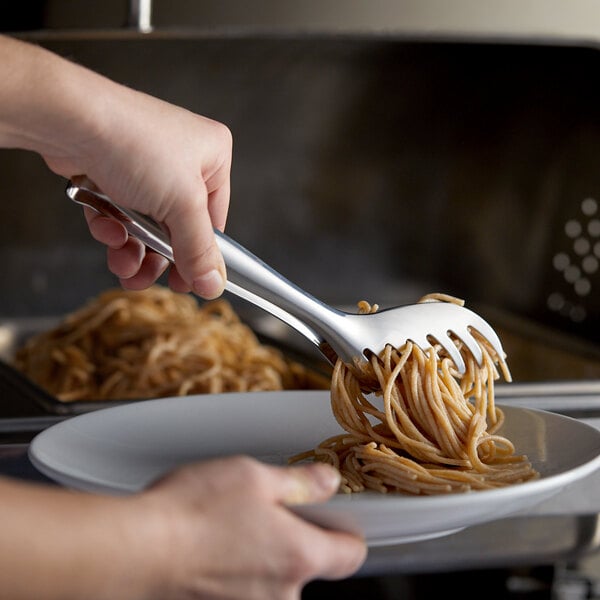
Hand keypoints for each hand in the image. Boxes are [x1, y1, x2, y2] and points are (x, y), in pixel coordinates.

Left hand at [45, 87, 232, 298]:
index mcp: (212, 156)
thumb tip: (214, 285)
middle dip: (159, 258)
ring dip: (133, 251)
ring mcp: (144, 165)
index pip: (215, 220)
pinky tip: (105, 228)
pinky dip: (112, 227)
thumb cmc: (135, 146)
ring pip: (145, 225)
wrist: (69, 119)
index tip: (188, 283)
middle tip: (148, 279)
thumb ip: (199, 250)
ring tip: (122, 265)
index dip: (200, 255)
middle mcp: (181, 159)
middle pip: (178, 227)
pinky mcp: (111, 172)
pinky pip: (119, 213)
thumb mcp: (182, 206)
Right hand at [136, 456, 366, 599]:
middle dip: (292, 537)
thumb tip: (328, 482)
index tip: (338, 518)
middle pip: (307, 565)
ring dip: (260, 553)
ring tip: (230, 525)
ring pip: (272, 577)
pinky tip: (213, 545)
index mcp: (298, 556)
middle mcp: (280, 595)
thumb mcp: (254, 477)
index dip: (348, 532)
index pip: (350, 555)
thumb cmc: (193, 513)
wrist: (135, 550)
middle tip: (265, 508)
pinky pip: (244, 588)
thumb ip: (300, 483)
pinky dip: (236, 568)